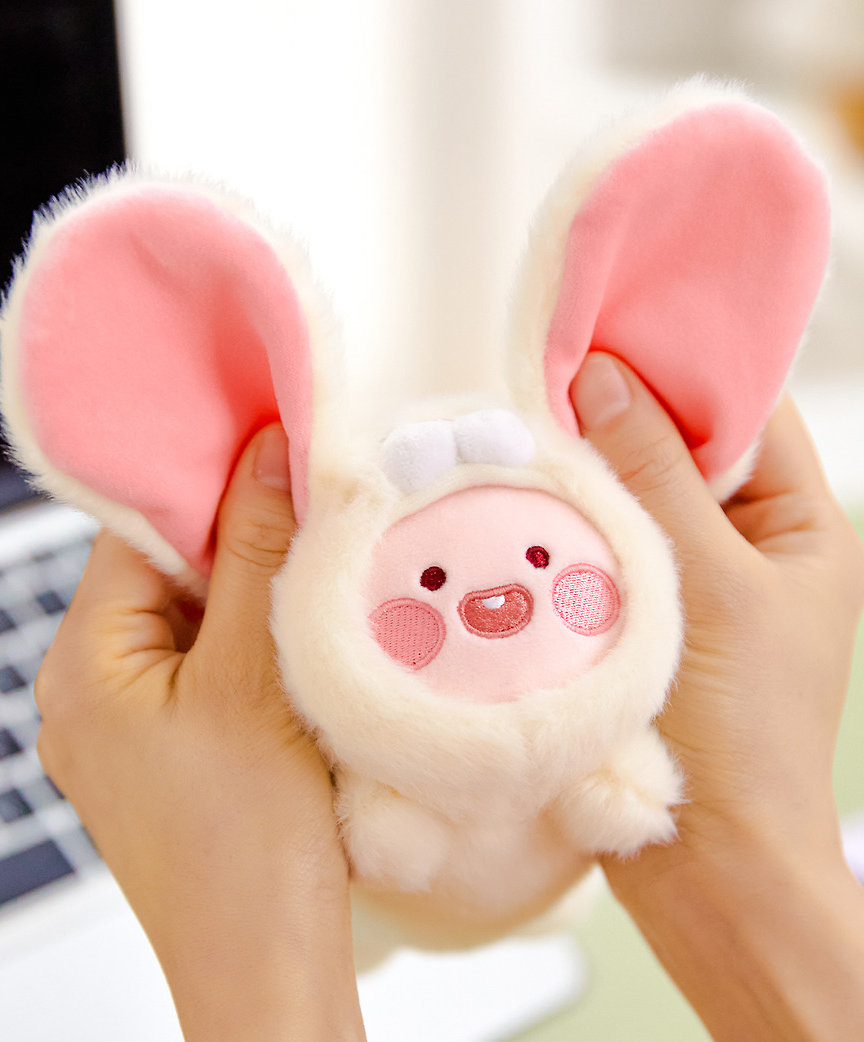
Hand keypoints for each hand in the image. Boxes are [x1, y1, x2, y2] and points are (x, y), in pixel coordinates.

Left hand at [35, 425, 365, 1041]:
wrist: (267, 968)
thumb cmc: (247, 843)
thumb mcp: (252, 677)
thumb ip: (253, 554)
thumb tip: (267, 448)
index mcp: (82, 663)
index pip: (137, 531)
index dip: (207, 481)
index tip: (276, 445)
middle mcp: (92, 689)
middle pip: (166, 570)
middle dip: (240, 538)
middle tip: (315, 507)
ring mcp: (131, 723)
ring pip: (196, 617)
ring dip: (256, 591)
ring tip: (320, 570)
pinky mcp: (173, 749)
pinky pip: (211, 665)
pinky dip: (257, 640)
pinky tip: (307, 636)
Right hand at [570, 353, 863, 1040]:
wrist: (707, 862)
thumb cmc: (738, 730)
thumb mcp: (710, 585)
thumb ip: (655, 477)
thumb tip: (604, 376)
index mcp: (804, 527)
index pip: (750, 412)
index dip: (688, 363)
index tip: (617, 325)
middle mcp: (755, 548)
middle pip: (688, 450)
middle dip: (627, 415)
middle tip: (556, 374)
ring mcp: (697, 585)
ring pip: (641, 499)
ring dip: (594, 472)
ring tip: (534, 430)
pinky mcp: (646, 620)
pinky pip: (611, 548)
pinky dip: (577, 525)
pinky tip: (533, 501)